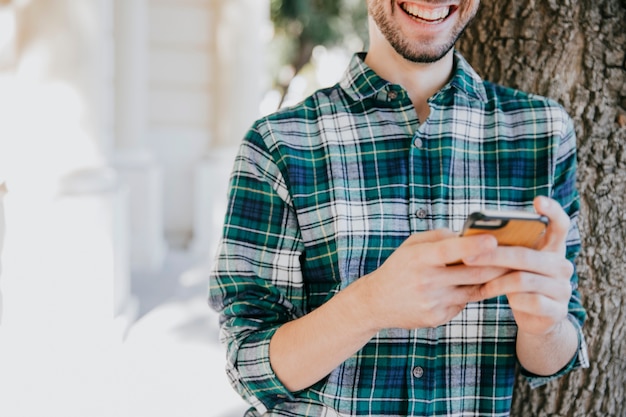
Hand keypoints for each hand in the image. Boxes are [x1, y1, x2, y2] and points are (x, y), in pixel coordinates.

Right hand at [363, 229, 504, 329]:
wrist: (376, 302)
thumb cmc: (398, 267)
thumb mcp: (411, 245)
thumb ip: (439, 237)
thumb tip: (469, 235)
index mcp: (418, 259)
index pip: (448, 251)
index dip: (473, 246)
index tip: (494, 239)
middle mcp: (425, 282)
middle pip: (471, 273)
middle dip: (496, 264)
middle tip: (518, 256)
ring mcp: (432, 303)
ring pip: (473, 289)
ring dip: (491, 279)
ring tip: (507, 269)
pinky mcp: (437, 318)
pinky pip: (463, 303)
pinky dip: (471, 293)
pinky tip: (474, 286)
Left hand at [466, 196, 574, 335]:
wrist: (535, 318)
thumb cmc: (518, 282)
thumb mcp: (514, 263)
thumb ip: (506, 249)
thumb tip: (473, 238)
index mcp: (553, 248)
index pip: (560, 224)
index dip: (552, 211)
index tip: (538, 200)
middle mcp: (562, 266)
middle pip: (525, 256)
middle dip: (492, 256)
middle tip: (467, 256)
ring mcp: (562, 289)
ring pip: (523, 280)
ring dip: (495, 280)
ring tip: (476, 279)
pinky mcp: (556, 310)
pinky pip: (528, 301)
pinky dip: (507, 298)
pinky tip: (491, 294)